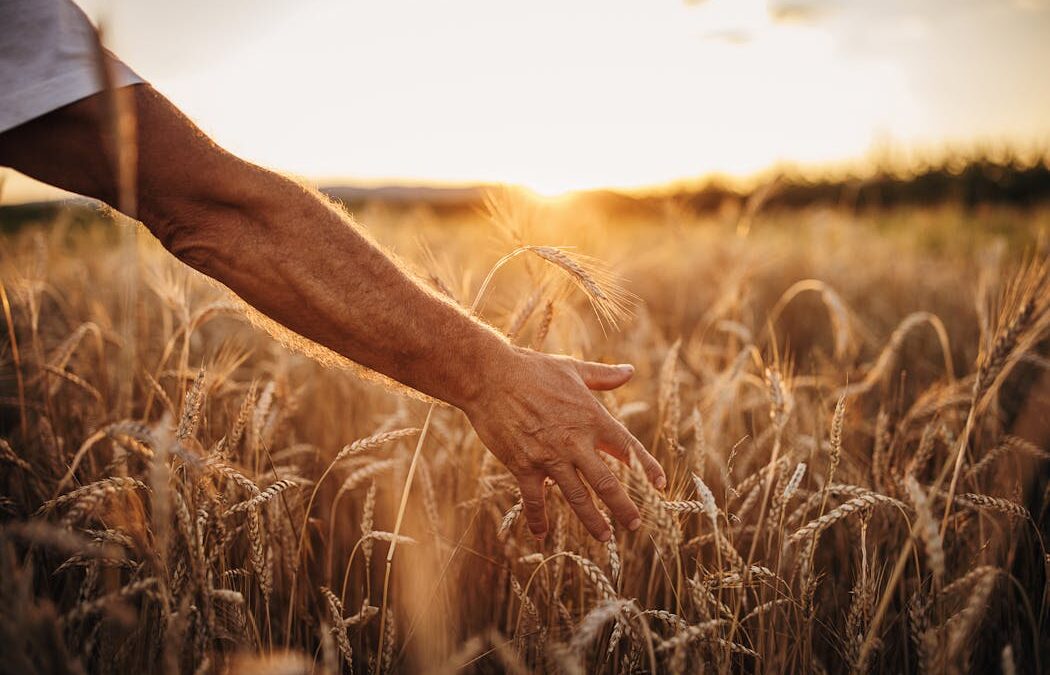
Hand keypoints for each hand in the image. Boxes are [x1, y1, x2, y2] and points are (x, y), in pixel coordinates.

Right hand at [463, 345, 665, 541]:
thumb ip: (603, 375)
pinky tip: (541, 535)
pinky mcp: (524, 466)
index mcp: (592, 418)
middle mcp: (575, 441)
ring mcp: (549, 457)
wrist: (489, 376)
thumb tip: (630, 371)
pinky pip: (534, 500)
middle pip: (607, 482)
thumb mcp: (572, 369)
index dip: (647, 467)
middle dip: (623, 506)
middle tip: (635, 525)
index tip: (661, 485)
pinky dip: (538, 519)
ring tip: (605, 538)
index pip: (628, 447)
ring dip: (592, 520)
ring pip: (577, 497)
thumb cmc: (531, 369)